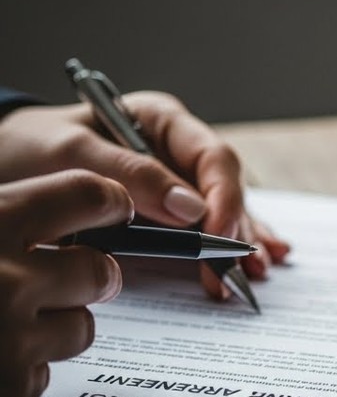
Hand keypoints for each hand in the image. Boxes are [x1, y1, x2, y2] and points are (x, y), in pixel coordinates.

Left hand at [0, 93, 289, 297]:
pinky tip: (249, 269)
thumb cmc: (32, 147)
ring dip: (237, 244)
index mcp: (164, 121)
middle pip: (223, 189)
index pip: (213, 157)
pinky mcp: (161, 214)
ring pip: (220, 212)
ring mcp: (173, 183)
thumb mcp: (73, 153)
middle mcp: (176, 151)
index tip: (217, 233)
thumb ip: (133, 176)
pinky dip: (221, 249)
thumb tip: (192, 210)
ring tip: (252, 275)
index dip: (223, 196)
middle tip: (237, 268)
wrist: (1, 163)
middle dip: (235, 229)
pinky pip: (200, 231)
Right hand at [0, 171, 132, 396]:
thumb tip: (96, 207)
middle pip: (100, 269)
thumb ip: (9, 222)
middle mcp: (4, 277)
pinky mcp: (11, 389)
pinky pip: (46, 373)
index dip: (110, 202)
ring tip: (0, 327)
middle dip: (88, 277)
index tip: (117, 207)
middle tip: (53, 280)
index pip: (87, 191)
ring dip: (52, 328)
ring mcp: (10, 338)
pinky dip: (21, 370)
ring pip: (81, 325)